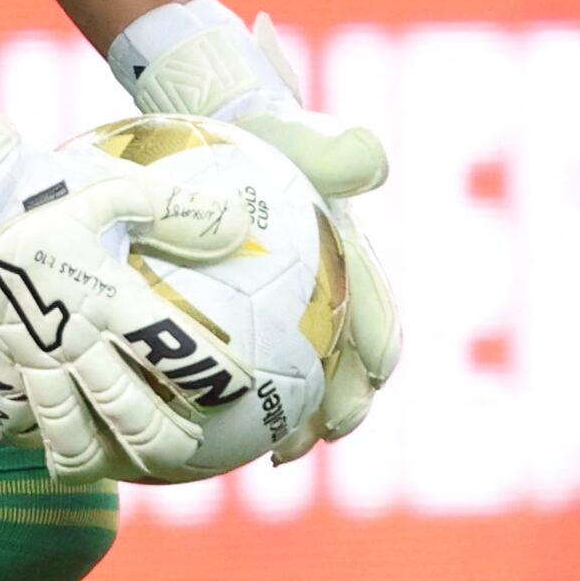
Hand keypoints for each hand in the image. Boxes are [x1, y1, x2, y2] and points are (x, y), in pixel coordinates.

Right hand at [0, 38, 245, 480]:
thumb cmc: (55, 190)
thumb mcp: (122, 188)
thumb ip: (182, 212)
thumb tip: (241, 225)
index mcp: (108, 298)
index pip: (169, 351)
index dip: (208, 378)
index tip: (239, 391)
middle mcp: (73, 339)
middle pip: (127, 414)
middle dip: (165, 442)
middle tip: (191, 451)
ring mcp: (33, 360)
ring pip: (67, 434)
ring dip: (98, 460)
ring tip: (120, 467)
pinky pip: (15, 421)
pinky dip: (35, 439)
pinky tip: (53, 444)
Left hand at [105, 0, 400, 446]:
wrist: (224, 128)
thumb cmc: (267, 136)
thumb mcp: (300, 134)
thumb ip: (338, 148)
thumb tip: (374, 164)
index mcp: (352, 265)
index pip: (379, 317)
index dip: (380, 355)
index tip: (370, 382)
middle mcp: (327, 297)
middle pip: (344, 366)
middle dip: (338, 409)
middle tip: (310, 438)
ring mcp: (287, 313)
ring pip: (297, 379)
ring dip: (290, 419)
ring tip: (267, 453)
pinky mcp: (241, 321)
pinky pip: (242, 368)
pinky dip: (233, 401)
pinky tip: (199, 424)